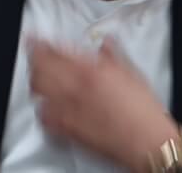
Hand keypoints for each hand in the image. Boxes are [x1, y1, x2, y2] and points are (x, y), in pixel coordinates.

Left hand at [28, 39, 179, 168]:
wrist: (149, 142)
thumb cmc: (144, 111)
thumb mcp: (131, 73)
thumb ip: (113, 55)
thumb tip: (105, 43)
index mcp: (90, 70)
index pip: (55, 50)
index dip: (40, 42)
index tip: (34, 38)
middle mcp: (75, 87)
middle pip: (40, 67)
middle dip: (34, 58)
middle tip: (33, 54)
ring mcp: (69, 109)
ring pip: (37, 89)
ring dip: (35, 80)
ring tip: (37, 76)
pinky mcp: (69, 130)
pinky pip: (44, 117)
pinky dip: (41, 108)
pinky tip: (45, 105)